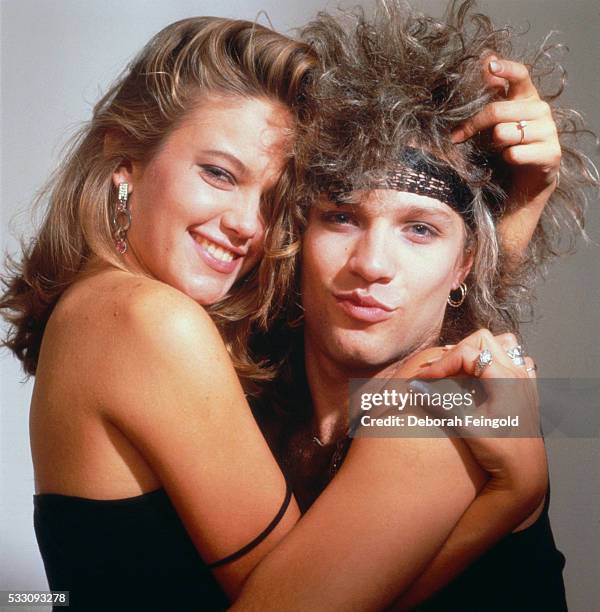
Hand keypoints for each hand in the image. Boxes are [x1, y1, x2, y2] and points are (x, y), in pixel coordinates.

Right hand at [404, 330, 546, 506]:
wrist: (526, 473)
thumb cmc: (500, 452)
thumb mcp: (467, 428)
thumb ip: (440, 404)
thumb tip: (414, 386)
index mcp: (504, 378)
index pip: (466, 353)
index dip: (441, 363)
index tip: (424, 378)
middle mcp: (517, 373)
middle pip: (482, 340)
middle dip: (456, 352)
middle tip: (438, 372)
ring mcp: (524, 379)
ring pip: (500, 346)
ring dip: (475, 353)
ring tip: (457, 371)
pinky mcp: (526, 389)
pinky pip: (512, 360)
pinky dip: (493, 362)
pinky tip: (481, 379)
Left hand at [453, 57, 560, 197]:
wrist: (530, 177)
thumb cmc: (510, 143)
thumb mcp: (500, 117)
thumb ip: (494, 90)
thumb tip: (485, 58)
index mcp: (528, 97)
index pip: (520, 75)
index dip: (506, 69)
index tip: (490, 65)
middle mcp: (541, 110)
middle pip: (497, 111)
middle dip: (473, 125)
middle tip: (458, 135)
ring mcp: (548, 131)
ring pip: (503, 134)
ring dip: (493, 145)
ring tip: (498, 148)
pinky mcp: (550, 153)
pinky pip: (513, 154)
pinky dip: (505, 159)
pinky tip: (510, 160)